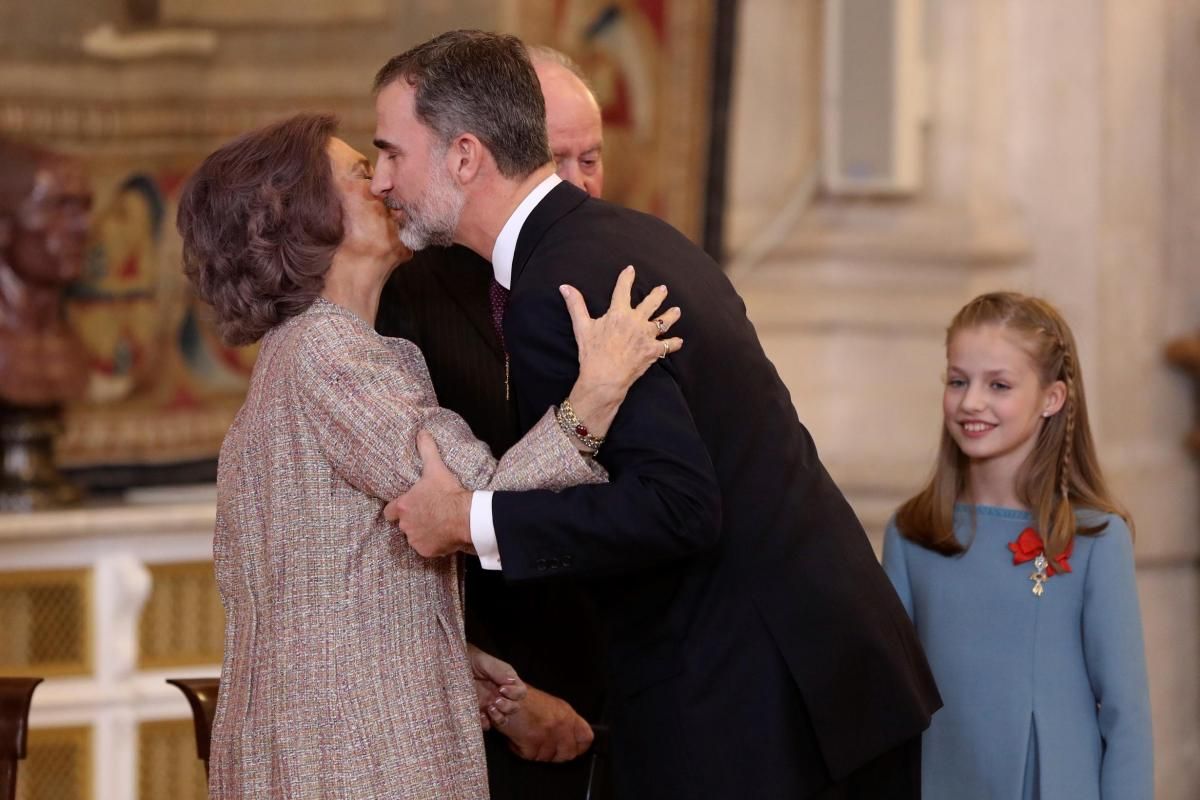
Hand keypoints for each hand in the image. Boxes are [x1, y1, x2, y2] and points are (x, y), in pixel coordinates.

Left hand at [384, 431, 473, 557]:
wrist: (466, 517)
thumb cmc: (448, 493)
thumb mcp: (435, 468)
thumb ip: (426, 450)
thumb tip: (421, 432)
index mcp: (403, 507)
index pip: (389, 512)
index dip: (396, 510)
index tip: (406, 507)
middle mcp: (405, 526)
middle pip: (404, 525)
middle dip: (413, 521)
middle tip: (428, 513)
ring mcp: (416, 540)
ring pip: (416, 537)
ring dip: (423, 532)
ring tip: (438, 524)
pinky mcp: (427, 551)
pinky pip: (428, 548)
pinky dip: (434, 544)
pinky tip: (444, 535)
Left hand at [468, 645, 526, 730]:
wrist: (449, 665)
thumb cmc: (470, 660)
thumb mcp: (484, 661)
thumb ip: (499, 671)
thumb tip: (512, 682)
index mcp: (506, 682)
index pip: (520, 692)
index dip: (514, 693)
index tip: (502, 689)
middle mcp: (500, 695)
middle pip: (515, 708)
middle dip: (508, 706)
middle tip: (496, 700)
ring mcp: (489, 705)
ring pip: (503, 719)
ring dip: (499, 717)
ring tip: (489, 708)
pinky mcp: (478, 713)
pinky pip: (486, 725)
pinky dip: (485, 724)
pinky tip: (479, 716)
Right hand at [490, 686, 594, 762]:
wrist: (504, 697)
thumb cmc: (523, 698)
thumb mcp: (551, 705)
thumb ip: (563, 721)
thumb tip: (570, 736)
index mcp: (567, 714)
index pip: (586, 738)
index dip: (580, 746)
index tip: (574, 748)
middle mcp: (561, 726)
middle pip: (568, 753)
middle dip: (556, 753)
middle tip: (543, 745)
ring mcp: (548, 737)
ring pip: (548, 757)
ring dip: (536, 751)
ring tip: (527, 735)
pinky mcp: (533, 746)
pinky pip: (531, 757)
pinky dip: (521, 750)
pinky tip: (518, 736)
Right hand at [562, 264, 682, 397]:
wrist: (605, 377)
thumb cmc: (592, 352)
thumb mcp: (582, 326)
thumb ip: (576, 305)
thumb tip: (565, 287)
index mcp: (619, 313)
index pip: (623, 289)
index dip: (627, 278)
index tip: (631, 269)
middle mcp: (636, 321)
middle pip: (651, 303)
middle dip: (658, 294)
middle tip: (662, 289)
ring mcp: (647, 336)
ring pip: (664, 322)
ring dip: (671, 315)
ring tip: (677, 310)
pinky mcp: (653, 351)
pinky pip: (668, 346)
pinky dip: (674, 343)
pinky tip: (679, 341)